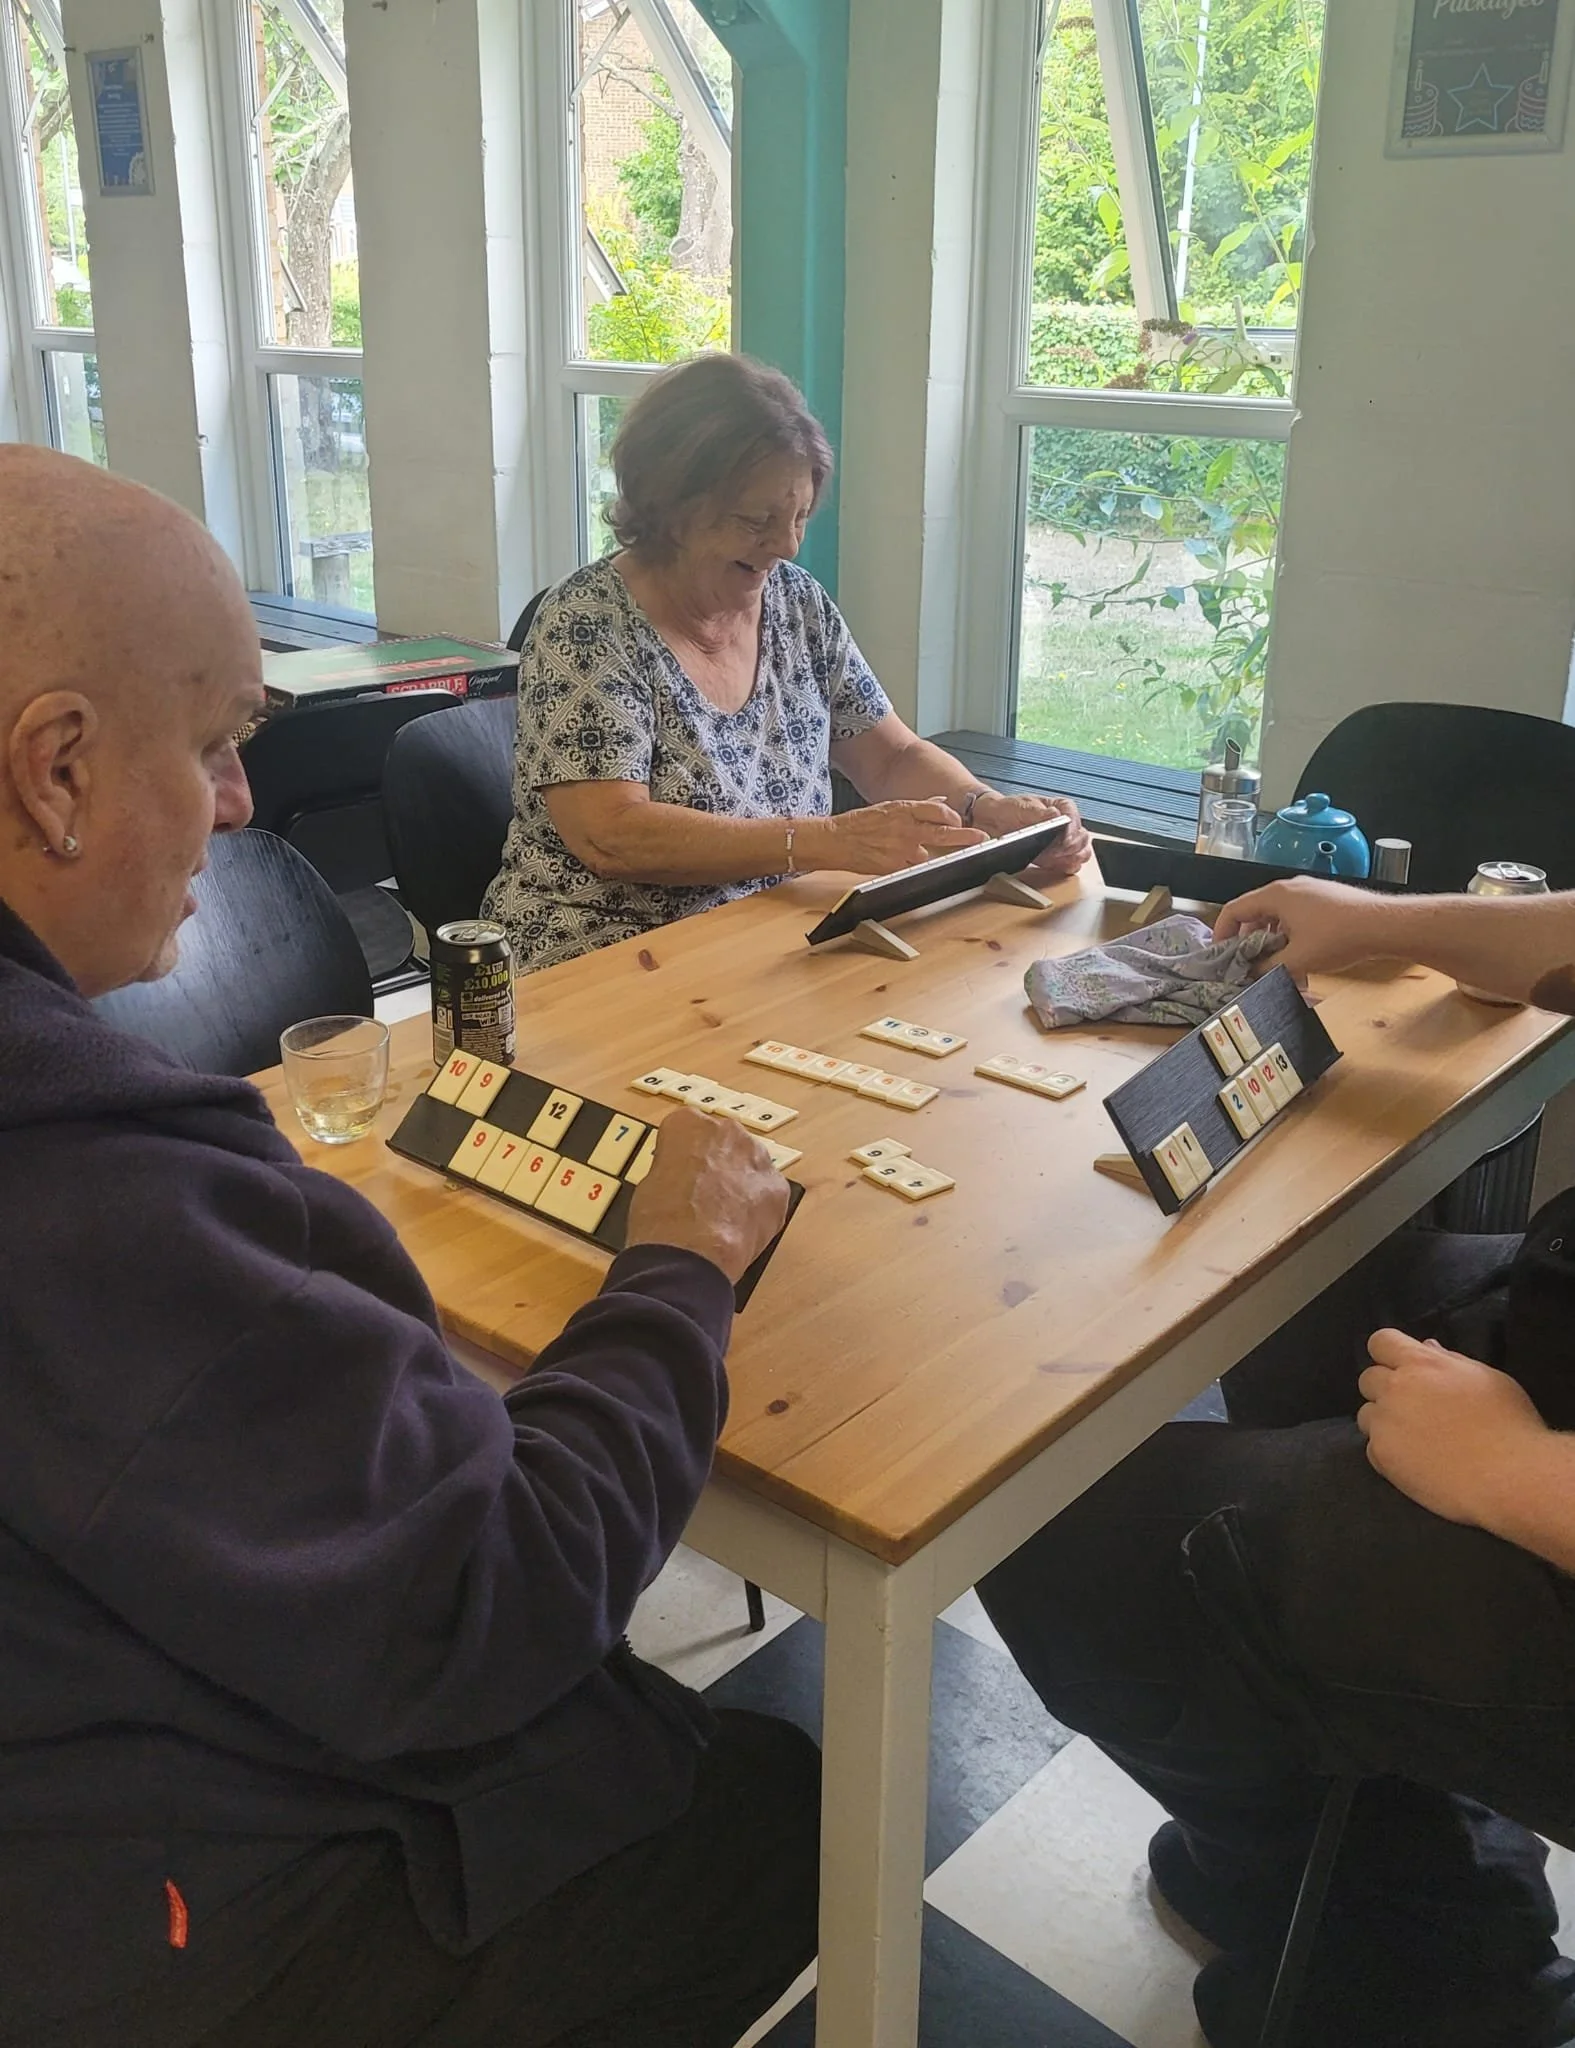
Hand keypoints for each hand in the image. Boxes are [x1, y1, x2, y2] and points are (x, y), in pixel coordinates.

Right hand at [625, 1106, 788, 1285]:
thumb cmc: (662, 1218)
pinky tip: (741, 1226)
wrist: (689, 1250)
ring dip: (740, 1183)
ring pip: (750, 1165)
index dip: (684, 1153)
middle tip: (705, 1191)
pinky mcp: (778, 1187)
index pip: (688, 1127)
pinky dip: (758, 1207)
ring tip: (724, 1214)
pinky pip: (768, 1192)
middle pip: (725, 1141)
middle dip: (718, 1162)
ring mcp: (756, 1157)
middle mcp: (726, 1131)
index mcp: (688, 1123)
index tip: (682, 1168)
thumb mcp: (650, 1181)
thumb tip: (681, 1180)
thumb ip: (673, 1168)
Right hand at [814, 800, 987, 876]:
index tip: (960, 821)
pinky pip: (910, 868)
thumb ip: (916, 807)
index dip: (953, 817)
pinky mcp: (894, 867)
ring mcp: (901, 849)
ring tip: (900, 850)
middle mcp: (906, 828)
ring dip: (921, 854)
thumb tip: (940, 802)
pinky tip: (893, 859)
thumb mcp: (888, 807)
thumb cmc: (858, 823)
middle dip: (965, 836)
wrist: (835, 840)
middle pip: (943, 832)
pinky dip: (908, 865)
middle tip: (981, 838)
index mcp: (904, 809)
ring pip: (926, 855)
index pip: (939, 811)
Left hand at [974, 793, 1093, 879]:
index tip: (1063, 839)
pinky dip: (1067, 866)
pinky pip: (1073, 864)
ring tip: (1054, 859)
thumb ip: (1038, 812)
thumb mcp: (1021, 807)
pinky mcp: (1059, 855)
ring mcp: (1065, 840)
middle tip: (1055, 851)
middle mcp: (1068, 823)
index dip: (1071, 830)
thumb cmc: (1010, 809)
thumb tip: (1054, 815)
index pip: (1074, 819)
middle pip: (1082, 838)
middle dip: (1070, 847)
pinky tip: (1056, 865)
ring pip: (1082, 851)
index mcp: (1062, 807)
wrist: (996, 822)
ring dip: (1071, 858)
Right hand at [1213, 877, 1392, 981]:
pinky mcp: (1326, 899)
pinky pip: (1296, 916)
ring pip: (1277, 915)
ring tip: (1275, 963)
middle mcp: (1290, 888)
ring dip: (1270, 939)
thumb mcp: (1296, 960)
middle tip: (1247, 963)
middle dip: (1248, 940)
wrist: (1384, 925)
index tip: (1220, 954)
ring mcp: (1309, 891)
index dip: (1221, 932)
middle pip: (1255, 912)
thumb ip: (1266, 968)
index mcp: (1276, 895)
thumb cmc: (1339, 938)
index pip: (1234, 909)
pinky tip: (1300, 956)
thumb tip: (1251, 974)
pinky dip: (1289, 934)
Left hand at [1357, 1329, 1548, 1528]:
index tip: (1403, 1367)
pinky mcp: (1382, 1457)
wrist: (1509, 1477)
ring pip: (1366, 1415)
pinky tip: (1417, 1461)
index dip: (1389, 1353)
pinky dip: (1389, 1452)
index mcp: (1421, 1364)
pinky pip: (1372, 1448)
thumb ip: (1450, 1360)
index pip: (1381, 1342)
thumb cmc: (1509, 1423)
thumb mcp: (1487, 1378)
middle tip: (1415, 1407)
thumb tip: (1426, 1346)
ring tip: (1416, 1437)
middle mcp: (1395, 1390)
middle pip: (1368, 1379)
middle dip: (1386, 1388)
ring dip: (1383, 1421)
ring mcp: (1385, 1424)